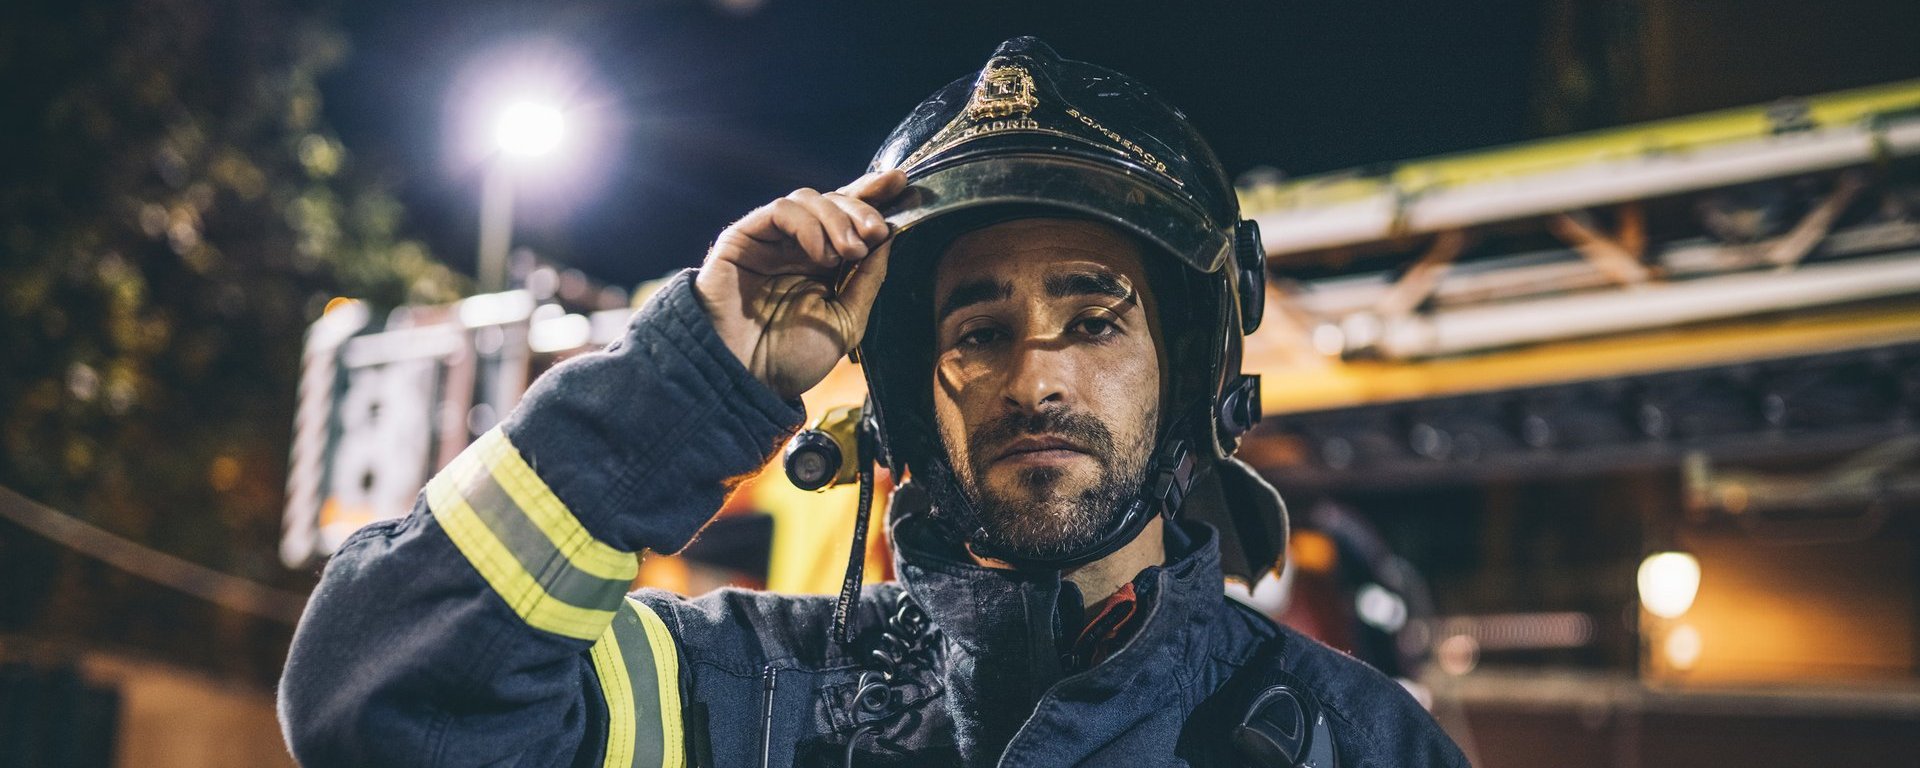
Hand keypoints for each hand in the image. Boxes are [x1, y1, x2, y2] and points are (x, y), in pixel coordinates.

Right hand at [695, 170, 907, 399]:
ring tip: (849, 251)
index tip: (901, 183)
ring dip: (837, 218)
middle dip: (862, 209)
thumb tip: (889, 238)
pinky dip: (807, 225)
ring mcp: (770, 240)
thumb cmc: (789, 360)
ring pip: (808, 199)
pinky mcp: (744, 237)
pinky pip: (780, 211)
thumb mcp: (846, 322)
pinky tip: (820, 253)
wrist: (744, 380)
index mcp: (822, 264)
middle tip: (876, 232)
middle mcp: (797, 247)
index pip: (849, 218)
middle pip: (833, 201)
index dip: (873, 196)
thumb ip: (868, 280)